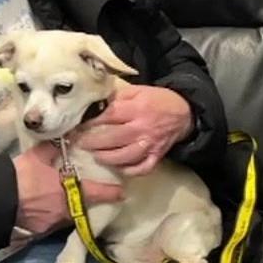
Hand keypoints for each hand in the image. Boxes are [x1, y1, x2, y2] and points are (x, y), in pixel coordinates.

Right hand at [12, 141, 122, 234]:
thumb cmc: (21, 177)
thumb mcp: (37, 157)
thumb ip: (51, 149)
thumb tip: (63, 138)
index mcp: (69, 192)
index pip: (96, 193)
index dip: (110, 193)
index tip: (121, 193)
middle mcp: (64, 212)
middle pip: (80, 209)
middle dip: (83, 204)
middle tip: (84, 197)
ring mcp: (51, 225)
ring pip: (64, 218)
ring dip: (64, 211)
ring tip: (58, 203)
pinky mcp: (36, 233)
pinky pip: (48, 225)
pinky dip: (48, 218)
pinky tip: (40, 212)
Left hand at [69, 85, 192, 175]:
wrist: (184, 112)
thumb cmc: (158, 100)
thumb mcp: (139, 91)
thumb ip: (118, 96)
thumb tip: (97, 102)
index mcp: (137, 109)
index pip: (109, 116)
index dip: (91, 122)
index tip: (78, 126)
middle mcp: (142, 128)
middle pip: (113, 139)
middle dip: (94, 143)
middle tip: (80, 144)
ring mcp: (150, 145)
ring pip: (125, 157)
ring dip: (107, 158)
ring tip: (96, 156)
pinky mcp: (157, 156)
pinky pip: (141, 168)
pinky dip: (129, 171)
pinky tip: (119, 168)